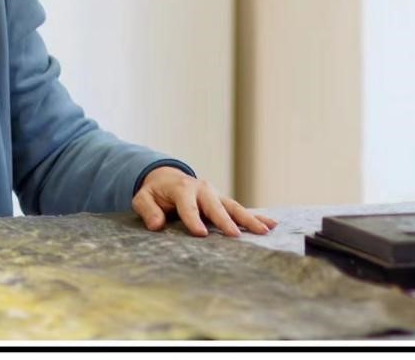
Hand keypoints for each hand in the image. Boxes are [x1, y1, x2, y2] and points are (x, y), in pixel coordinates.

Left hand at [132, 166, 277, 236]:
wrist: (166, 179)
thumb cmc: (155, 192)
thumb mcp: (143, 198)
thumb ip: (148, 210)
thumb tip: (156, 225)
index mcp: (182, 188)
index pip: (187, 206)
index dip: (193, 219)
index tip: (201, 234)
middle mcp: (202, 189)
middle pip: (216, 206)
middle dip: (225, 220)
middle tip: (235, 235)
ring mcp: (215, 195)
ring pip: (234, 208)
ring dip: (249, 219)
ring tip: (265, 230)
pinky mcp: (222, 202)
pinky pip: (240, 210)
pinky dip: (256, 217)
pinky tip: (271, 225)